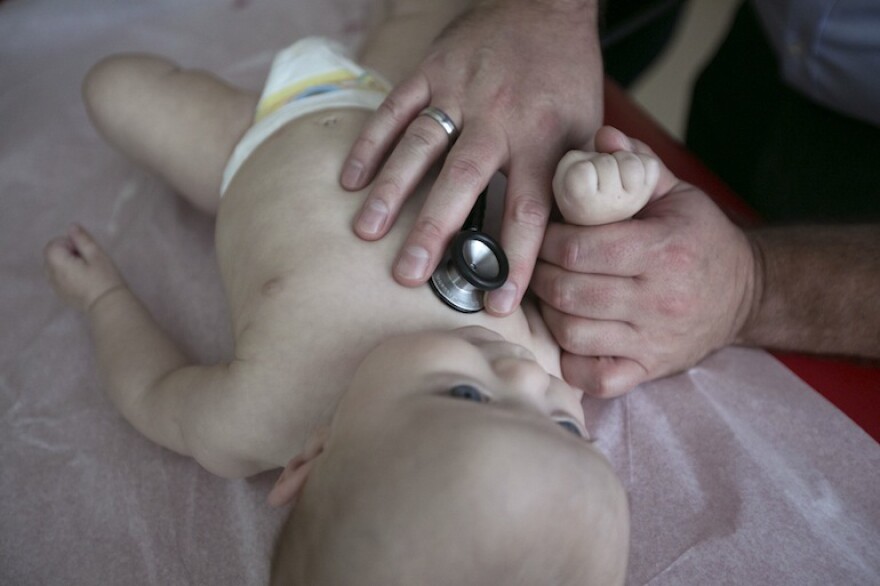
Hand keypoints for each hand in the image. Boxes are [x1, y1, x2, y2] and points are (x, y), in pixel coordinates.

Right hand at [341, 0, 601, 314]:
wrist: (545, 5)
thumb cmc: (566, 77)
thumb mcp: (588, 127)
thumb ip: (576, 182)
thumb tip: (571, 242)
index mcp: (542, 139)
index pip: (528, 208)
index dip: (515, 259)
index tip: (498, 304)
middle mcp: (499, 118)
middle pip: (463, 181)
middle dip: (435, 230)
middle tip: (408, 275)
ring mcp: (460, 92)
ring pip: (420, 145)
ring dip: (390, 190)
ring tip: (365, 233)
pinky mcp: (432, 71)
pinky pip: (395, 108)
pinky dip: (370, 143)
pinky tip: (350, 179)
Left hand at [532, 133, 756, 396]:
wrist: (745, 291)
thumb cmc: (702, 238)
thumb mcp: (676, 193)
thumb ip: (636, 166)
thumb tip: (598, 138)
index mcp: (663, 250)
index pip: (581, 249)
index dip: (549, 240)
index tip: (546, 233)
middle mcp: (659, 300)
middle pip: (569, 291)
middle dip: (542, 274)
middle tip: (539, 262)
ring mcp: (653, 341)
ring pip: (572, 333)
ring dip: (548, 312)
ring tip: (550, 292)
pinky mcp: (650, 369)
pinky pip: (596, 378)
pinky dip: (570, 361)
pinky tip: (567, 335)